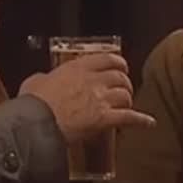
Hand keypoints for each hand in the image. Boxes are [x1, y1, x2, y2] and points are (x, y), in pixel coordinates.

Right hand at [18, 52, 155, 143]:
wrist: (36, 122)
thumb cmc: (33, 102)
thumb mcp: (35, 81)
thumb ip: (44, 77)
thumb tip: (43, 80)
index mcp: (77, 67)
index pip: (107, 58)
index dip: (118, 63)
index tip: (121, 67)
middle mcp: (93, 80)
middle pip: (120, 77)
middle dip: (125, 83)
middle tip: (123, 90)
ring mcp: (100, 99)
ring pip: (125, 95)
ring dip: (128, 100)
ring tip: (127, 106)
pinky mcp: (104, 119)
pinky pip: (129, 117)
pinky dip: (141, 120)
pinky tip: (149, 123)